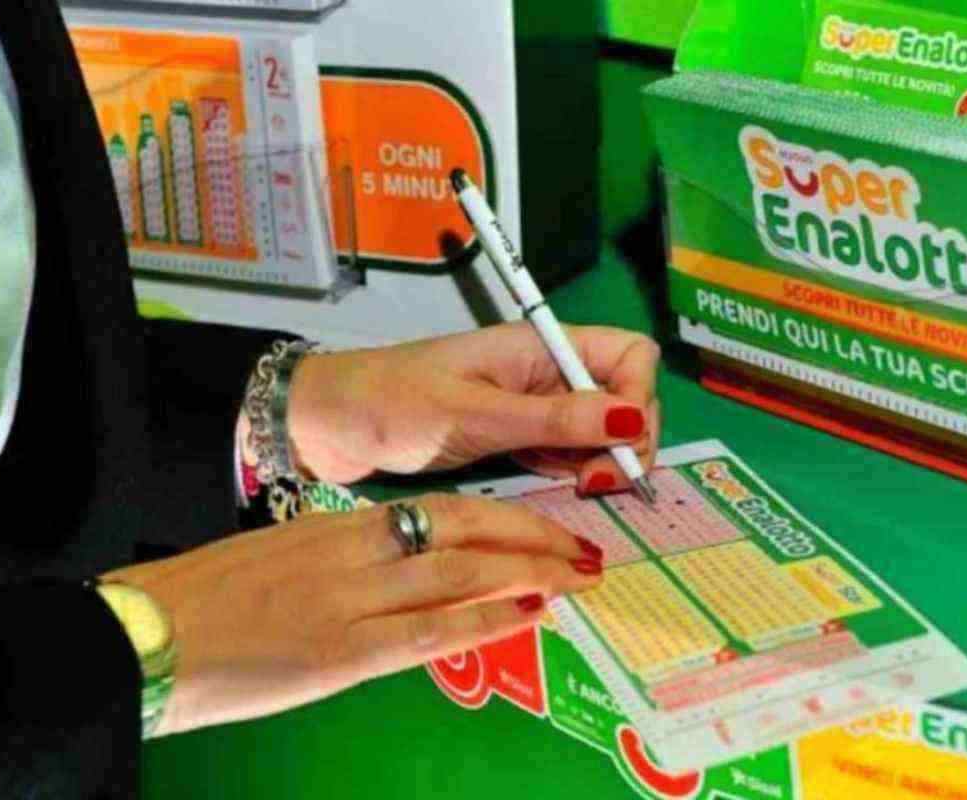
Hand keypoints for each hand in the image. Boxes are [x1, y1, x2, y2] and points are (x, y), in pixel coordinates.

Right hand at [104, 494, 603, 735]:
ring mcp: (348, 601)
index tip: (545, 525)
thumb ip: (343, 561)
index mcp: (336, 525)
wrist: (143, 632)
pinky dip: (482, 621)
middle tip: (584, 548)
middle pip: (464, 530)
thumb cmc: (205, 598)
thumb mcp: (281, 561)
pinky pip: (426, 632)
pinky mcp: (337, 654)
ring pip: (457, 572)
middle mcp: (351, 552)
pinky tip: (525, 615)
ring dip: (527, 572)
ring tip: (576, 577)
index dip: (504, 516)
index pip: (440, 509)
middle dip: (534, 537)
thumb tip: (405, 575)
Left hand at [288, 322, 660, 494]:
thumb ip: (554, 420)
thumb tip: (632, 418)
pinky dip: (572, 473)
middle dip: (625, 440)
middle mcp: (544, 373)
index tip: (615, 443)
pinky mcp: (513, 440)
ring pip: (598, 432)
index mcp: (538, 347)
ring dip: (601, 462)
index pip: (629, 355)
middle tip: (594, 481)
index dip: (638, 397)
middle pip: (623, 397)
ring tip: (576, 490)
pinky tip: (558, 489)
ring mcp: (531, 408)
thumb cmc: (391, 404)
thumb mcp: (475, 414)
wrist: (327, 426)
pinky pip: (566, 455)